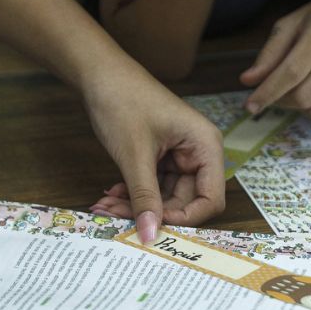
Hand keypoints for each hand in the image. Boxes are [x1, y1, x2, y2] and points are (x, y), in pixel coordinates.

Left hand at [86, 68, 224, 240]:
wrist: (100, 74)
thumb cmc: (123, 101)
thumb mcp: (134, 155)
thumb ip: (144, 197)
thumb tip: (150, 235)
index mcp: (205, 145)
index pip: (211, 198)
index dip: (186, 218)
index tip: (154, 226)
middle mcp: (198, 152)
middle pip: (185, 201)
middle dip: (152, 212)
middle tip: (115, 217)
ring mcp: (179, 155)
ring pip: (164, 197)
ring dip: (137, 205)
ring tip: (106, 206)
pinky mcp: (161, 157)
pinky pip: (152, 186)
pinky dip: (133, 194)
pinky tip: (111, 195)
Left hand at [241, 0, 310, 123]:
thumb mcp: (294, 23)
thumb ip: (270, 53)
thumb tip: (247, 81)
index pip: (291, 72)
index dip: (267, 93)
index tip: (250, 106)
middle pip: (304, 97)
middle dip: (284, 101)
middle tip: (280, 92)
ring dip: (303, 108)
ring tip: (304, 89)